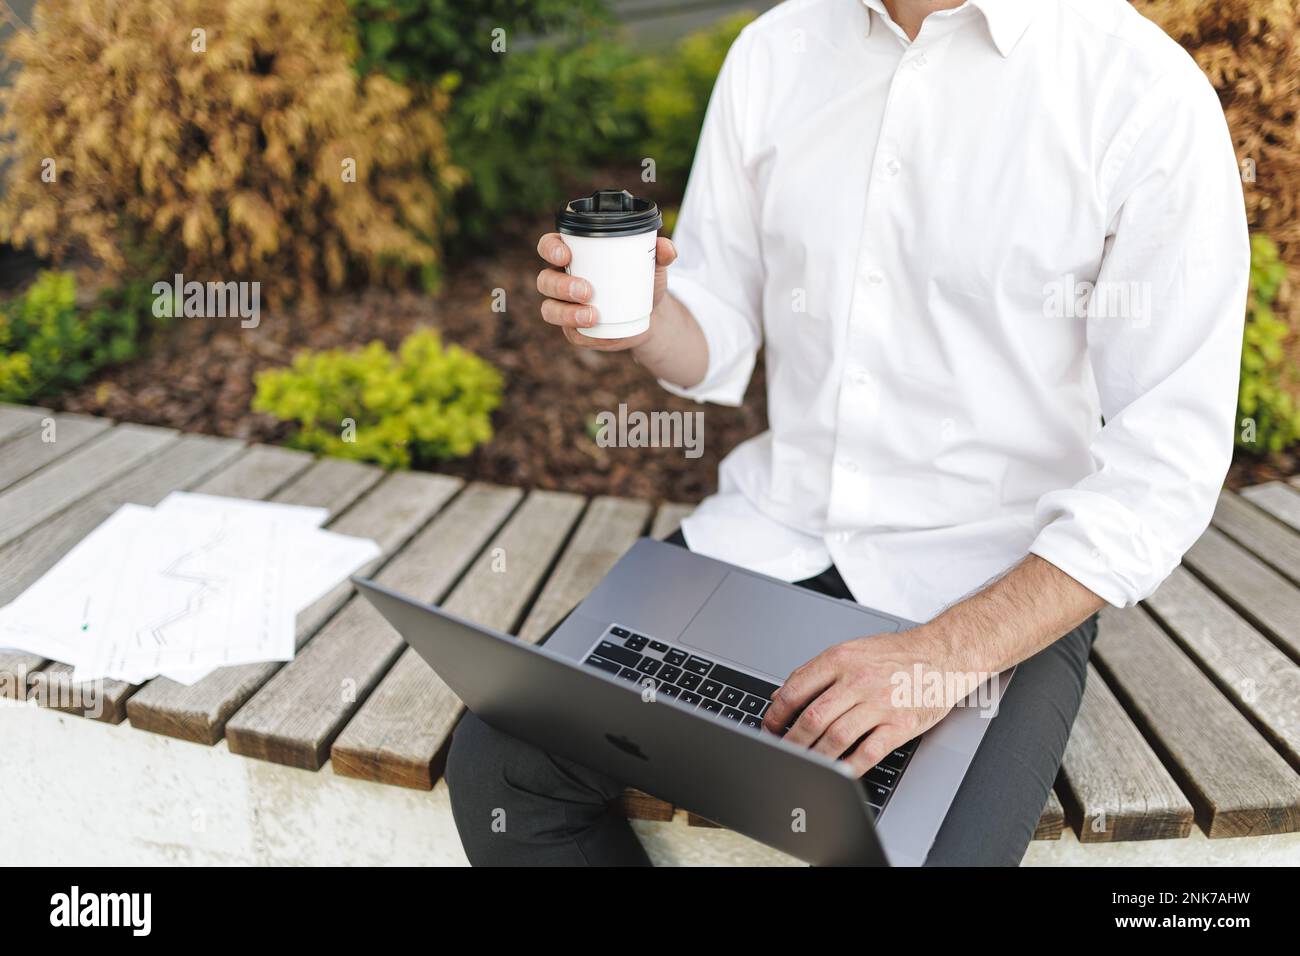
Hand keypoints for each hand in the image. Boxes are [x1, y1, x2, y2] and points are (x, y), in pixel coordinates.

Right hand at [534, 232, 676, 350]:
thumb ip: (660, 253)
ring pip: (549, 309)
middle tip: (587, 290)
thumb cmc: (642, 281)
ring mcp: (565, 307)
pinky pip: (572, 335)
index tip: (566, 255)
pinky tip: (601, 334)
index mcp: (574, 256)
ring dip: (566, 313)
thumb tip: (667, 247)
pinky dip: (585, 336)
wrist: (649, 315)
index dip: (549, 249)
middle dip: (561, 286)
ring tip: (593, 317)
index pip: (549, 246)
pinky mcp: (574, 331)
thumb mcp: (653, 266)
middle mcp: (562, 280)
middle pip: (545, 280)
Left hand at [762, 627, 968, 776]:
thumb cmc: (896, 654)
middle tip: (783, 752)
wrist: (942, 653)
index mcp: (840, 660)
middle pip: (813, 718)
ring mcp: (880, 703)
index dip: (776, 714)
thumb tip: (781, 694)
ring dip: (816, 756)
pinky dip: (850, 766)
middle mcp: (858, 680)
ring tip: (806, 764)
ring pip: (836, 737)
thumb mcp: (851, 650)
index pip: (796, 690)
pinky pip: (869, 751)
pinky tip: (839, 771)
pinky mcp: (901, 724)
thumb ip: (816, 672)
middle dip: (792, 741)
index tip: (770, 728)